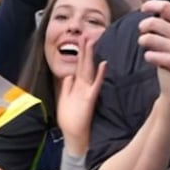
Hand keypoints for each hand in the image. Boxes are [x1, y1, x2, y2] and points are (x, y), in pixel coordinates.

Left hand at [57, 36, 105, 155]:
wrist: (75, 135)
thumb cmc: (71, 118)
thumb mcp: (65, 99)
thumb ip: (67, 87)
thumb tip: (68, 76)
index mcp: (77, 86)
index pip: (80, 66)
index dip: (80, 53)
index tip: (82, 39)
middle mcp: (84, 86)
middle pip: (85, 64)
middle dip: (86, 49)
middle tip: (89, 34)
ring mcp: (87, 91)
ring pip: (89, 70)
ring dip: (91, 56)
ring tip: (93, 41)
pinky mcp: (89, 99)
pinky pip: (95, 85)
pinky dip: (99, 75)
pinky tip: (103, 65)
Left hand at [138, 0, 169, 98]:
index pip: (166, 7)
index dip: (151, 5)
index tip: (145, 8)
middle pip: (152, 23)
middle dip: (143, 26)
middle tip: (144, 30)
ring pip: (148, 39)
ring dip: (143, 41)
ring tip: (147, 44)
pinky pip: (151, 56)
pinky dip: (149, 56)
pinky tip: (154, 57)